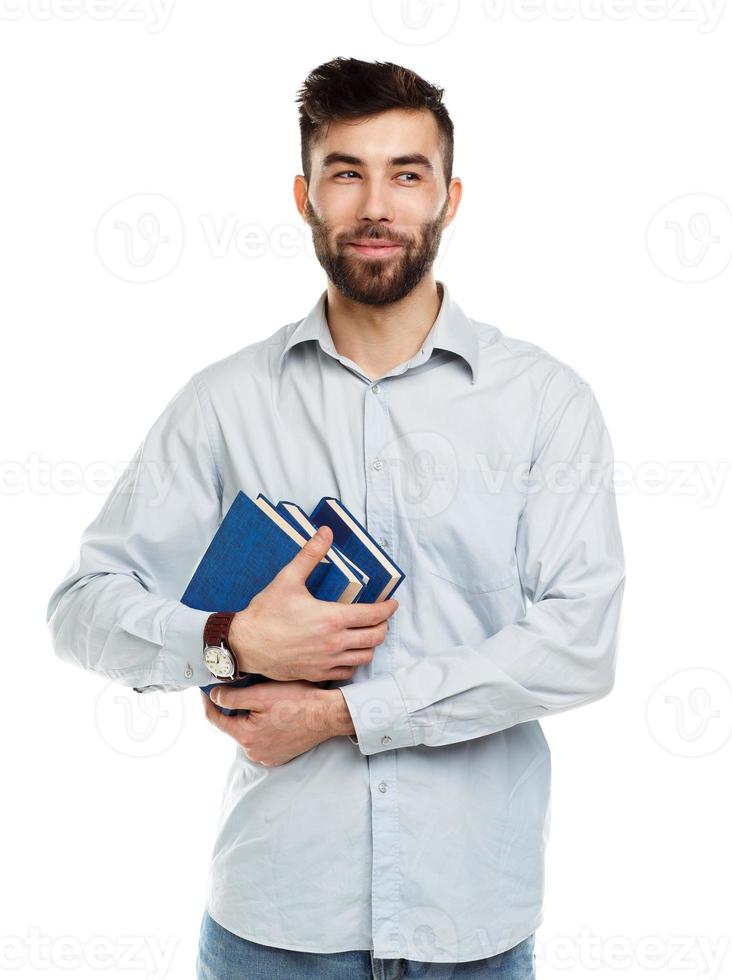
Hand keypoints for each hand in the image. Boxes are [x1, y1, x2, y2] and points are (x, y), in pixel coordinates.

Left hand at [201, 682, 351, 765]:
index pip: (216, 719)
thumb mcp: (261, 694)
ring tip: (262, 701)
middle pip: (233, 726)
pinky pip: (262, 740)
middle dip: (234, 709)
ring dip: (249, 719)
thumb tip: (214, 696)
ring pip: (248, 733)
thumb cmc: (297, 702)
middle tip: (241, 690)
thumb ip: (232, 697)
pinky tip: (274, 715)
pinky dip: (262, 728)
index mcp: (246, 737)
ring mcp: (268, 756)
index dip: (209, 702)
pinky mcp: (280, 756)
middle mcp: (254, 752)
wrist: (327, 715)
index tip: (206, 690)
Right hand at [228, 524, 398, 682]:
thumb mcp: (288, 579)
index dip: (388, 608)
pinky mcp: (317, 674)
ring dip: (371, 645)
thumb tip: (325, 532)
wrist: (244, 645)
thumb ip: (310, 554)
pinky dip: (353, 662)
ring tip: (367, 634)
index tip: (392, 603)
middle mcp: (334, 642)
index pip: (373, 615)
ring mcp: (327, 661)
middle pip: (375, 637)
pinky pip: (347, 672)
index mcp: (332, 618)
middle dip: (384, 625)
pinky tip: (348, 652)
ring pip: (365, 657)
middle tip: (381, 618)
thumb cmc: (265, 613)